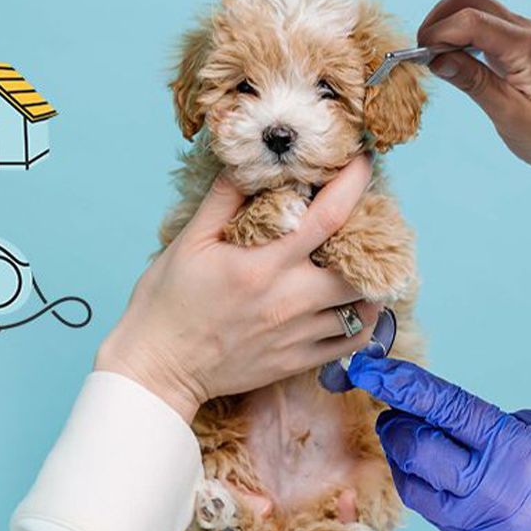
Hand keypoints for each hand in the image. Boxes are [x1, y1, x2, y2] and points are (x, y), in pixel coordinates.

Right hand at [95, 154, 380, 422]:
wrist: (157, 367)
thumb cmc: (167, 301)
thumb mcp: (189, 241)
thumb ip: (224, 199)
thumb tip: (248, 162)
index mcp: (262, 265)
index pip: (327, 217)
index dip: (353, 184)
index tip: (363, 162)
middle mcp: (288, 301)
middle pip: (360, 268)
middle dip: (373, 239)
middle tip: (367, 221)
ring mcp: (296, 336)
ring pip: (363, 309)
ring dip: (370, 281)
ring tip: (363, 262)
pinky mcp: (296, 362)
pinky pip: (350, 344)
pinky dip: (363, 322)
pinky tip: (355, 305)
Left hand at [348, 355, 530, 530]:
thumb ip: (480, 423)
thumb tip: (431, 414)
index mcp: (515, 450)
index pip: (442, 409)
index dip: (401, 383)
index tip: (370, 366)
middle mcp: (494, 491)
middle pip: (416, 450)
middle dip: (396, 422)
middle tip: (394, 402)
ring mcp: (484, 525)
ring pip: (414, 485)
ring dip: (402, 455)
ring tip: (409, 433)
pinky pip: (432, 512)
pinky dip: (420, 483)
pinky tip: (427, 466)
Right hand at [418, 0, 530, 209]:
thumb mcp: (508, 115)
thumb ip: (472, 82)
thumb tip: (436, 59)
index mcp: (527, 47)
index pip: (470, 20)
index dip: (437, 34)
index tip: (419, 58)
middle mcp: (528, 32)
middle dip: (438, 21)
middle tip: (424, 56)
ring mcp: (525, 35)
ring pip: (474, 7)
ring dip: (447, 27)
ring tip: (437, 61)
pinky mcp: (520, 45)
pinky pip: (483, 25)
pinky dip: (461, 37)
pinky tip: (454, 63)